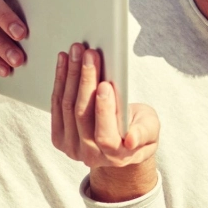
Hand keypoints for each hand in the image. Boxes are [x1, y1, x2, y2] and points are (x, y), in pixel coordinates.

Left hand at [51, 43, 159, 202]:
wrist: (120, 145)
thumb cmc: (139, 131)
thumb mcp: (150, 130)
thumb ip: (143, 133)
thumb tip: (130, 139)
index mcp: (116, 155)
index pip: (105, 135)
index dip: (103, 110)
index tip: (105, 84)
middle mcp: (91, 155)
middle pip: (82, 115)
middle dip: (86, 80)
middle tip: (90, 55)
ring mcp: (71, 147)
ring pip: (67, 107)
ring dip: (71, 75)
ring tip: (77, 52)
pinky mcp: (59, 137)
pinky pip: (57, 105)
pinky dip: (60, 81)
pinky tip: (65, 63)